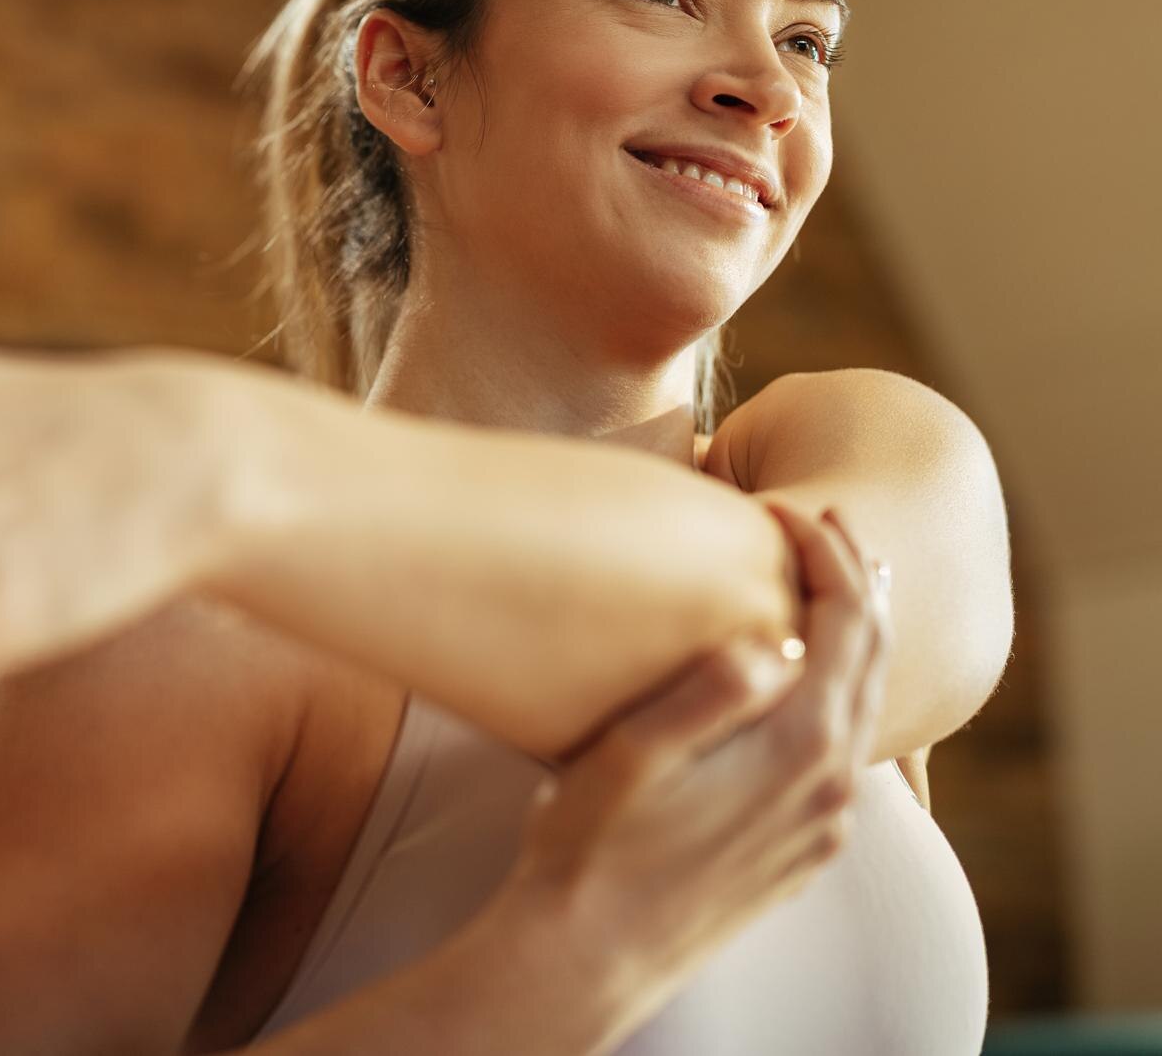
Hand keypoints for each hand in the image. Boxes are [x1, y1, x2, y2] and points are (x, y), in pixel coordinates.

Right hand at [493, 502, 891, 1043]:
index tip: (780, 506)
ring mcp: (822, 824)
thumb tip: (773, 640)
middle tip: (825, 520)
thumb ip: (705, 693)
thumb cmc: (589, 849)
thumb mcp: (628, 756)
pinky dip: (840, 695)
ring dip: (852, 635)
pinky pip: (846, 755)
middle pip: (874, 657)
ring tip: (833, 585)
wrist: (588, 957)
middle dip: (853, 577)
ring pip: (866, 707)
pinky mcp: (803, 851)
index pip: (843, 620)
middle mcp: (828, 787)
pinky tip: (808, 688)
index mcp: (795, 748)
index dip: (821, 550)